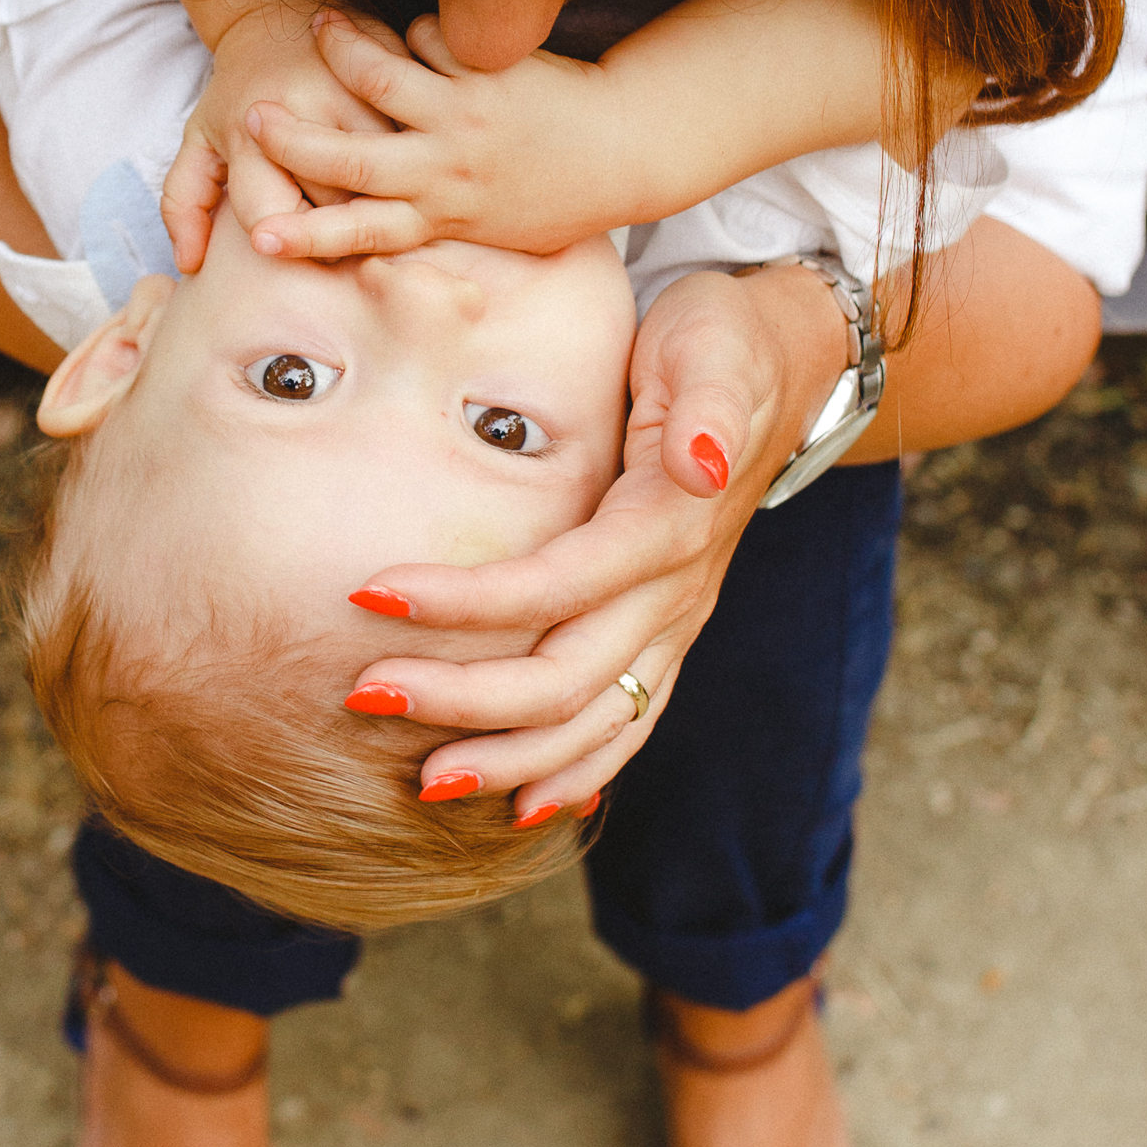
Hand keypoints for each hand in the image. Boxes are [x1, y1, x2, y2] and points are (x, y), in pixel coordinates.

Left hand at [161, 0, 392, 272]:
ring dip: (383, 200)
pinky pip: (413, 149)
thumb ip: (184, 202)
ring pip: (384, 182)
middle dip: (340, 227)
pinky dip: (410, 170)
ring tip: (376, 201)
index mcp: (251, 135)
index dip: (288, 243)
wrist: (279, 6)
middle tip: (342, 225)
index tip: (299, 243)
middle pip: (336, 207)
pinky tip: (403, 172)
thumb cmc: (239, 91)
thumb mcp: (198, 138)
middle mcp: (305, 114)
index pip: (271, 217)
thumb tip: (190, 263)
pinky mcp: (396, 81)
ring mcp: (358, 97)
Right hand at [243, 10, 628, 259]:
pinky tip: (414, 29)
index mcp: (444, 218)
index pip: (361, 232)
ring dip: (340, 49)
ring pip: (379, 78)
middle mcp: (447, 173)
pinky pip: (429, 41)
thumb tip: (381, 231)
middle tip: (254, 114)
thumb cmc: (556, 196)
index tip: (261, 235)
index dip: (305, 234)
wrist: (626, 148)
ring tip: (318, 27)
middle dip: (292, 136)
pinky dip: (416, 32)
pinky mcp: (486, 74)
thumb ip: (436, 225)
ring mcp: (465, 118)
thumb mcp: (493, 231)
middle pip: (347, 155)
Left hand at [340, 265, 852, 812]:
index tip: (368, 589)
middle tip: (362, 695)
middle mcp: (677, 593)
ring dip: (508, 760)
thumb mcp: (715, 345)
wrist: (784, 363)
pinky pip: (627, 724)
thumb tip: (697, 461)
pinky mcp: (670, 633)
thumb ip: (710, 404)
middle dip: (461, 700)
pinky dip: (576, 773)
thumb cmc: (724, 340)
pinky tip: (520, 806)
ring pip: (594, 723)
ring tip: (422, 781)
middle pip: (564, 678)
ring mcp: (677, 622)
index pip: (554, 586)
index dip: (464, 602)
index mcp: (669, 526)